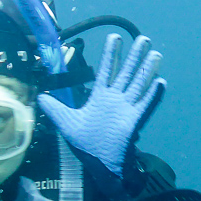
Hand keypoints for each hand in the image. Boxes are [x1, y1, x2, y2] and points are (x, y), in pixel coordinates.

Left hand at [38, 34, 165, 196]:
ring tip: (155, 54)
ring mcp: (127, 108)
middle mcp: (116, 99)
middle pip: (126, 72)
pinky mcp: (134, 120)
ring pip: (139, 84)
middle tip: (143, 38)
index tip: (115, 37)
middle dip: (134, 56)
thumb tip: (39, 96)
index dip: (111, 54)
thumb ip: (54, 109)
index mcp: (100, 97)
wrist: (99, 163)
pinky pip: (146, 105)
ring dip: (147, 70)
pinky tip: (161, 82)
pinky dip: (153, 94)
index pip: (106, 70)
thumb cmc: (85, 143)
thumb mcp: (66, 123)